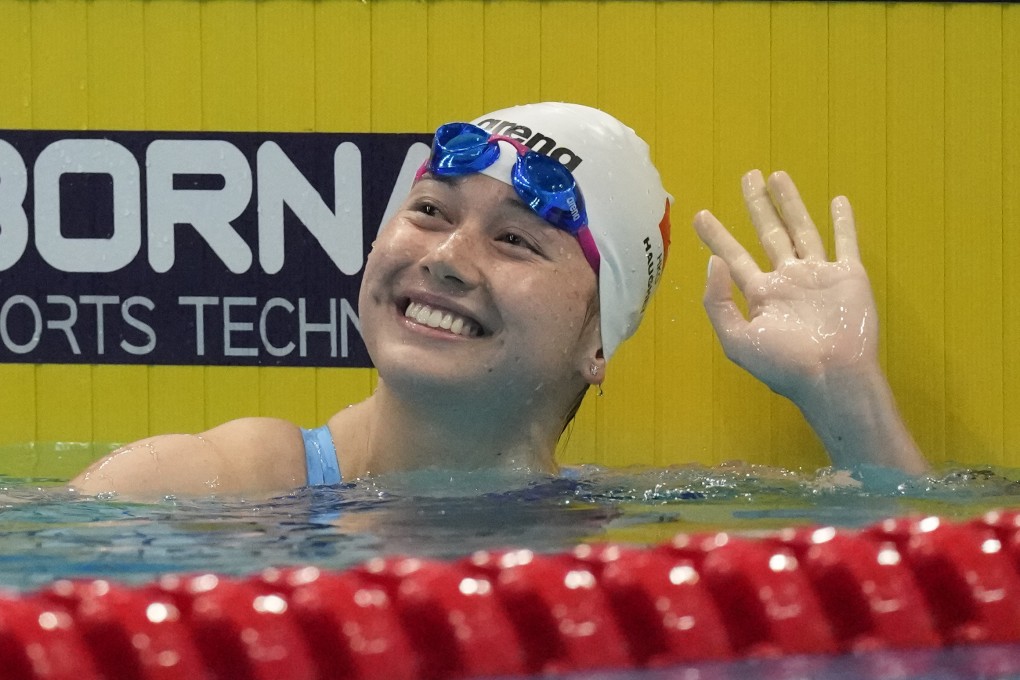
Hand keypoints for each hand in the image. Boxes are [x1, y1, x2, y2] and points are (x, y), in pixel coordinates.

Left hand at [693, 169, 926, 473]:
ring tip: (777, 176)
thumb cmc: (784, 364)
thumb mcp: (738, 340)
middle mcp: (787, 280)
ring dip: (791, 202)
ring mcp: (818, 276)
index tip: (700, 215)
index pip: (734, 257)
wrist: (833, 376)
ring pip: (802, 229)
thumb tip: (713, 262)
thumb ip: (719, 301)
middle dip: (757, 205)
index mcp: (761, 295)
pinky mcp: (849, 275)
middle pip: (769, 233)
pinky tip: (838, 201)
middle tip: (747, 176)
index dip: (717, 236)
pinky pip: (845, 242)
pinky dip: (843, 221)